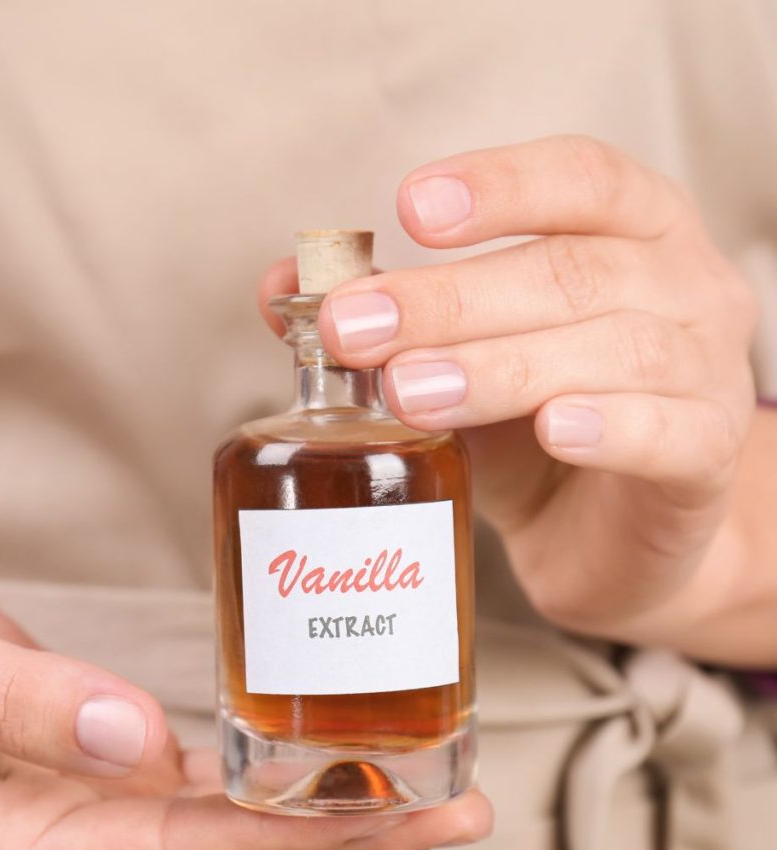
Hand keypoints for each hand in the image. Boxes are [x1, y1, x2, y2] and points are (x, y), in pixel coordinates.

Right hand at [0, 534, 491, 849]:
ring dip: (321, 825)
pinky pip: (194, 805)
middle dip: (340, 845)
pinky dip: (266, 795)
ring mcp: (66, 831)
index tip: (386, 814)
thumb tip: (137, 742)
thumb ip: (24, 701)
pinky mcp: (80, 787)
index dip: (282, 838)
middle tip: (450, 815)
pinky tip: (320, 775)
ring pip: (219, 846)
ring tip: (422, 801)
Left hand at [262, 135, 757, 650]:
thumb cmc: (536, 430)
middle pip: (570, 272)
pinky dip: (607, 426)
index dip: (498, 185)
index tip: (409, 209)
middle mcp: (683, 287)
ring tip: (411, 389)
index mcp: (630, 234)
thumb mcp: (458, 361)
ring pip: (611, 349)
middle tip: (356, 328)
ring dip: (499, 365)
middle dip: (450, 299)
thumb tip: (280, 288)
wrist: (608, 534)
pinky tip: (550, 428)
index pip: (579, 179)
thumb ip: (386, 320)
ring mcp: (706, 372)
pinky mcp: (704, 457)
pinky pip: (667, 432)